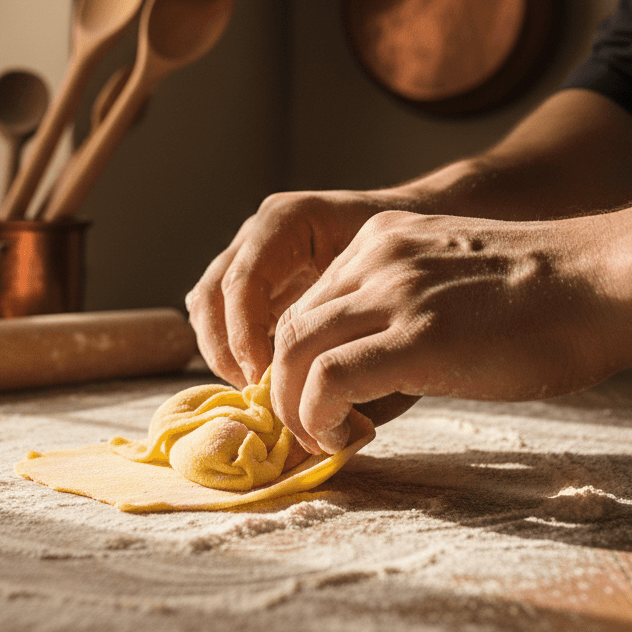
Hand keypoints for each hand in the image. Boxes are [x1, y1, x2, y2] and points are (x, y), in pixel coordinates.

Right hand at [185, 189, 412, 388]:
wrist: (426, 235)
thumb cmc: (414, 261)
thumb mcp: (392, 291)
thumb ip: (356, 336)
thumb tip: (332, 412)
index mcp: (289, 220)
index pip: (243, 282)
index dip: (246, 338)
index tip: (268, 381)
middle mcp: (259, 234)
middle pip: (211, 295)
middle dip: (227, 352)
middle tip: (262, 396)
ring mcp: (249, 256)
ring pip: (206, 308)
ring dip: (225, 356)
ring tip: (264, 393)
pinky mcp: (252, 282)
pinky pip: (222, 316)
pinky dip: (234, 351)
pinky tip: (268, 380)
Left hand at [269, 209, 620, 453]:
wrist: (604, 283)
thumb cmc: (543, 299)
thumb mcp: (450, 284)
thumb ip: (401, 314)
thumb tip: (362, 381)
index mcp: (382, 242)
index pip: (306, 305)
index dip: (296, 363)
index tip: (313, 403)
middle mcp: (376, 257)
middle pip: (288, 329)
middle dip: (283, 389)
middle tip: (308, 431)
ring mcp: (394, 293)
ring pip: (294, 352)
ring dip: (295, 408)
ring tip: (325, 440)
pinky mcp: (418, 337)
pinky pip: (330, 378)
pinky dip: (320, 417)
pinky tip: (346, 437)